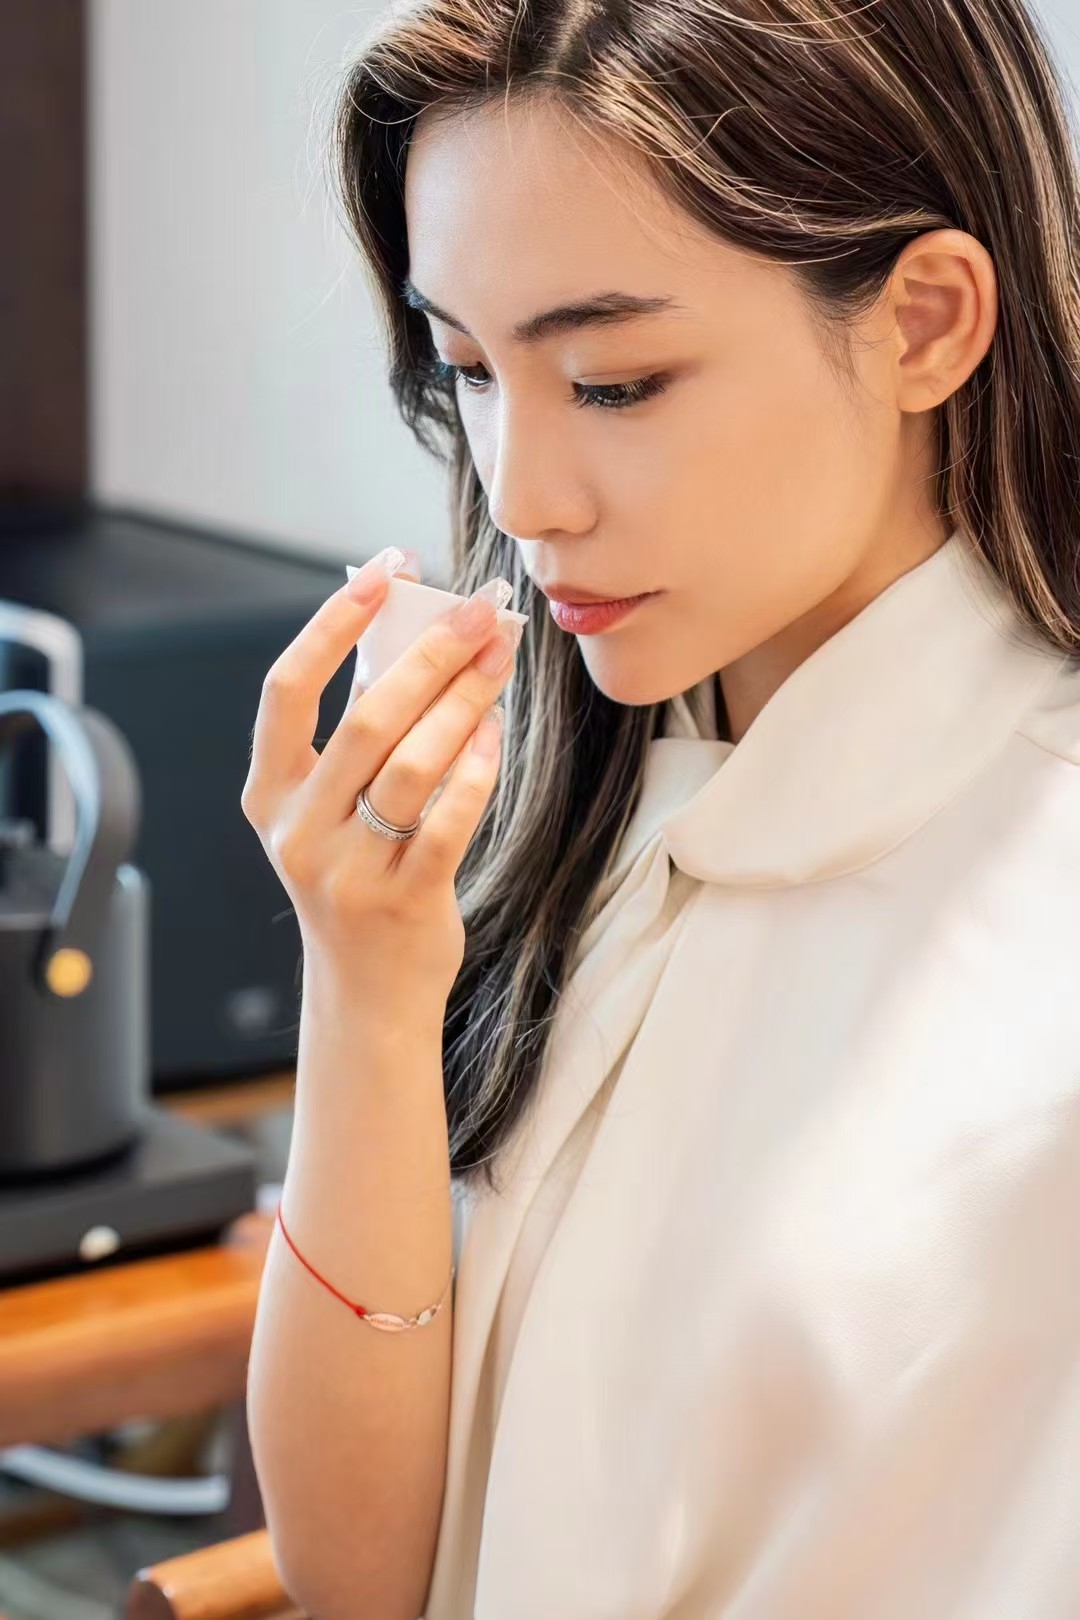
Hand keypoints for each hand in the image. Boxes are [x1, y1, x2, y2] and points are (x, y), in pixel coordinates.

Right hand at [241, 552, 521, 1007]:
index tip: (387, 571)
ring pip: (409, 767)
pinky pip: (445, 823)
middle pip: (365, 720)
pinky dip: (476, 773)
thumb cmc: (358, 876)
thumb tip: (409, 637)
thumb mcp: (334, 808)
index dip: (334, 623)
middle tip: (478, 610)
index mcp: (269, 793)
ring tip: (499, 660)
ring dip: (462, 704)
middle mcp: (296, 829)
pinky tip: (497, 734)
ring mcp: (345, 870)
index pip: (286, 689)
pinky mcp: (401, 901)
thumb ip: (358, 731)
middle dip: (428, 654)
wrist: (367, 992)